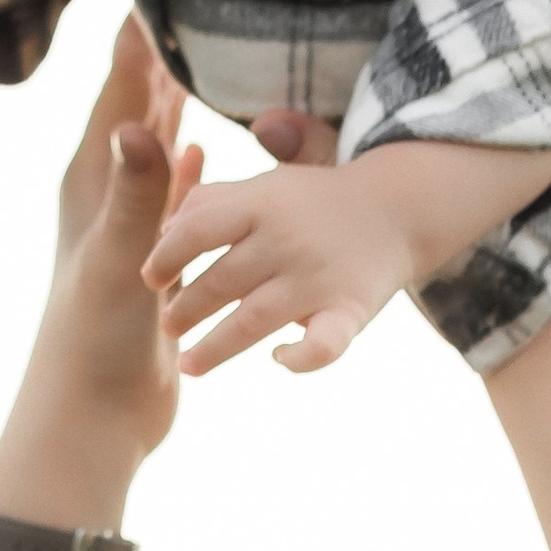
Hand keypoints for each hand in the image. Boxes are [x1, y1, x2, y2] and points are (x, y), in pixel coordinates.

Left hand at [7, 18, 190, 481]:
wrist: (93, 410)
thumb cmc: (97, 338)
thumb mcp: (121, 261)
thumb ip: (137, 194)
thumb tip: (141, 125)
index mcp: (93, 182)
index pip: (119, 94)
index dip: (135, 41)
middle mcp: (105, 193)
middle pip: (132, 108)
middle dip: (152, 56)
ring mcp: (126, 224)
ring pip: (150, 146)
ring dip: (169, 102)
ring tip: (188, 55)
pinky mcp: (148, 255)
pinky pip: (169, 191)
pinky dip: (184, 161)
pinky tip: (197, 145)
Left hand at [140, 153, 420, 375]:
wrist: (399, 210)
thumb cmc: (314, 202)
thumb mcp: (265, 186)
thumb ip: (212, 202)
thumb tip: (163, 231)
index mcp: (262, 203)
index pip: (200, 230)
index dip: (167, 256)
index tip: (150, 279)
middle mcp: (288, 240)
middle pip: (222, 280)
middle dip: (187, 309)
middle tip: (168, 326)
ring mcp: (319, 277)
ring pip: (255, 319)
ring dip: (217, 347)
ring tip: (189, 365)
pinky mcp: (350, 310)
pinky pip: (324, 344)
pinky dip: (302, 358)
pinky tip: (279, 360)